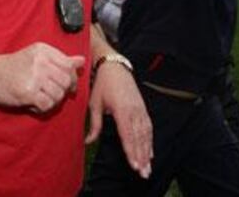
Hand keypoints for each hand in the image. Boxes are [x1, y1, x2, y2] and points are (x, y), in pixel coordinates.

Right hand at [0, 42, 84, 112]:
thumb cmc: (14, 66)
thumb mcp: (37, 56)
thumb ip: (60, 59)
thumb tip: (81, 60)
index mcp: (43, 50)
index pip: (69, 65)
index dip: (72, 78)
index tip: (68, 86)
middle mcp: (40, 61)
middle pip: (66, 81)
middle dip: (63, 91)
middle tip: (52, 94)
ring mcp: (34, 77)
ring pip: (58, 94)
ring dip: (52, 101)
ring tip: (41, 98)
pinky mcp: (28, 92)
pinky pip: (47, 104)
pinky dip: (43, 108)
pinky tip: (35, 104)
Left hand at [85, 63, 152, 177]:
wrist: (115, 67)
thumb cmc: (102, 85)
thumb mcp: (94, 103)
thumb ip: (94, 124)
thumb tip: (88, 141)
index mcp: (122, 110)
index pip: (127, 135)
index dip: (131, 151)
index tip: (134, 165)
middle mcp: (134, 111)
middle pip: (139, 138)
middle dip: (142, 157)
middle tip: (144, 173)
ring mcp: (140, 109)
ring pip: (146, 135)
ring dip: (147, 152)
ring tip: (148, 167)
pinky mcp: (143, 108)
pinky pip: (148, 127)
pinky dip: (150, 141)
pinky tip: (150, 152)